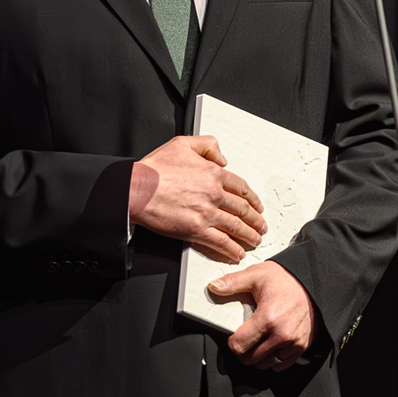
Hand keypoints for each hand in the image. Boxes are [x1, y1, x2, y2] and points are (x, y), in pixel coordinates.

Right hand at [129, 134, 266, 263]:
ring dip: (249, 235)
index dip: (252, 199)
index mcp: (213, 173)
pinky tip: (237, 253)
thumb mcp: (183, 143)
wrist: (136, 189)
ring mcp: (206, 214)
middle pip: (243, 209)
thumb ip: (207, 145)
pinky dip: (232, 249)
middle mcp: (214, 194)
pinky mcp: (195, 230)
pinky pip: (220, 242)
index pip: (241, 188)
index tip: (256, 205)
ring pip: (236, 227)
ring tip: (255, 240)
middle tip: (261, 226)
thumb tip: (222, 158)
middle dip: (256, 220)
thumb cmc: (155, 169)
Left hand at [208, 262, 319, 369]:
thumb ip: (233, 282)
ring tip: (258, 340)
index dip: (232, 341)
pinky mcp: (302, 347)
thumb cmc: (287, 278)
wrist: (315, 281)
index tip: (234, 334)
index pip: (239, 345)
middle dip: (243, 350)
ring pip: (265, 364)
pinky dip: (273, 359)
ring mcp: (293, 343)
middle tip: (245, 337)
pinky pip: (281, 365)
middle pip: (250, 359)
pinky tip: (271, 344)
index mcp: (267, 318)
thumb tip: (213, 287)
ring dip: (258, 356)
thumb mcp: (257, 274)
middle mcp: (281, 335)